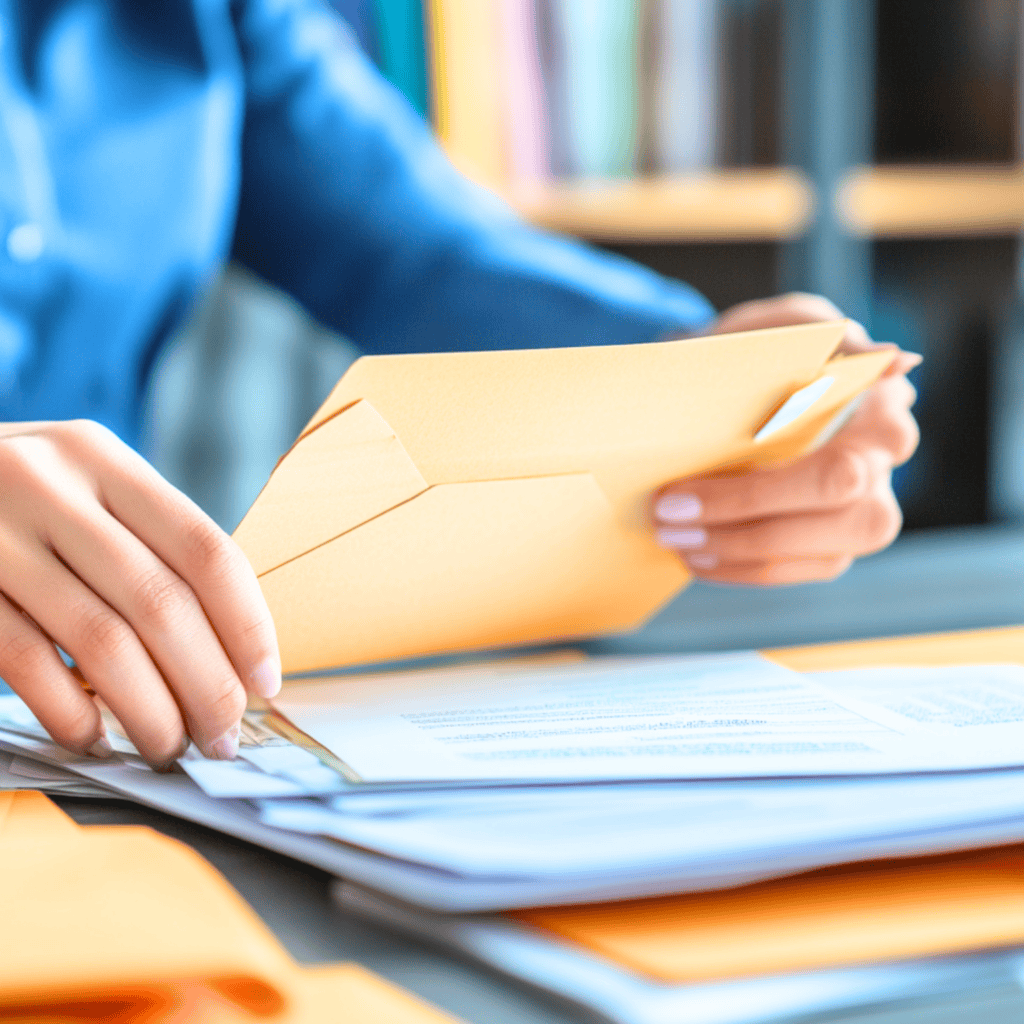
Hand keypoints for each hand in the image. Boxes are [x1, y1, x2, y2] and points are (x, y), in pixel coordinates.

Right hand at [0, 420, 279, 766]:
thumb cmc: (11, 501)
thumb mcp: (78, 489)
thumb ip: (144, 544)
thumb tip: (229, 649)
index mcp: (102, 459)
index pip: (204, 551)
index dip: (247, 626)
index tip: (265, 682)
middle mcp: (51, 486)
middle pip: (162, 602)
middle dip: (206, 684)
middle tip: (222, 735)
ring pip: (102, 641)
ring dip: (149, 710)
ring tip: (168, 747)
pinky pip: (29, 663)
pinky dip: (71, 713)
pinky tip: (94, 737)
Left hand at [652, 293, 920, 584]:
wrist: (731, 387)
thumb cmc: (756, 354)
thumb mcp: (776, 328)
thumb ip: (815, 334)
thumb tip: (889, 358)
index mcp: (878, 401)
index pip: (855, 451)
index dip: (775, 476)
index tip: (690, 482)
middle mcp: (883, 461)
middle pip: (838, 503)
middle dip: (744, 510)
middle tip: (668, 511)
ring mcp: (864, 510)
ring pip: (822, 551)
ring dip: (738, 548)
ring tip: (672, 537)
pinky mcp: (834, 547)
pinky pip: (799, 571)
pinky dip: (742, 569)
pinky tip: (696, 558)